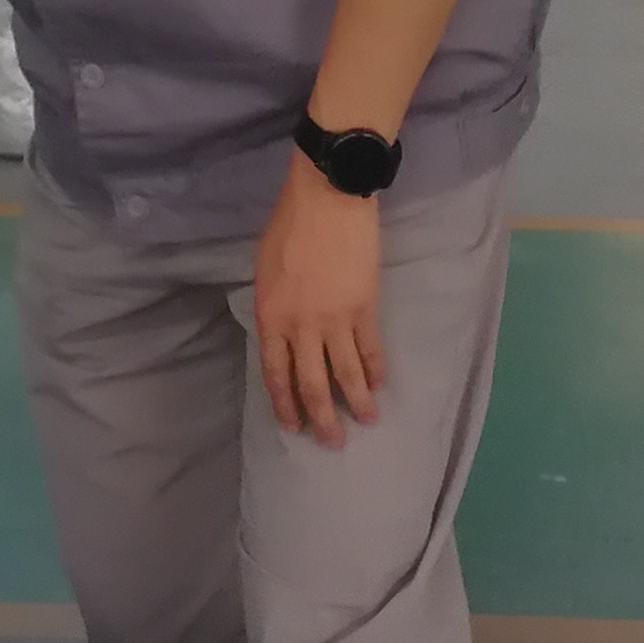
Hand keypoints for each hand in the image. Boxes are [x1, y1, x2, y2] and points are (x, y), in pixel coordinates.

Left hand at [253, 154, 384, 447]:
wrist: (327, 200)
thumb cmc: (288, 228)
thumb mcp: (264, 272)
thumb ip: (274, 310)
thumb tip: (283, 337)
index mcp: (272, 318)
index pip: (276, 374)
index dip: (285, 403)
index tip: (294, 426)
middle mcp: (302, 328)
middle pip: (312, 384)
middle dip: (322, 418)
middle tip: (332, 442)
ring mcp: (336, 320)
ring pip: (347, 374)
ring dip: (356, 402)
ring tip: (365, 422)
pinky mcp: (365, 308)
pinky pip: (371, 348)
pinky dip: (375, 370)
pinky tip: (379, 385)